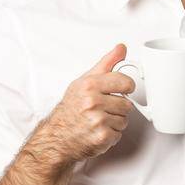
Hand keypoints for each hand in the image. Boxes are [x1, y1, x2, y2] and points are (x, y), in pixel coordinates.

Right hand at [32, 44, 135, 163]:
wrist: (57, 135)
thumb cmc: (71, 108)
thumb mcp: (85, 81)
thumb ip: (106, 64)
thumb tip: (121, 48)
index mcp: (90, 86)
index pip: (126, 82)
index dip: (126, 87)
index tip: (121, 90)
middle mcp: (92, 102)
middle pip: (127, 104)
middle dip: (117, 107)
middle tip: (102, 108)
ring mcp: (97, 120)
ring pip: (125, 119)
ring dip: (115, 121)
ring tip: (99, 119)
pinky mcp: (102, 136)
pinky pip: (120, 133)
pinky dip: (111, 134)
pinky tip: (98, 130)